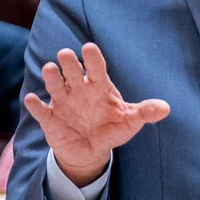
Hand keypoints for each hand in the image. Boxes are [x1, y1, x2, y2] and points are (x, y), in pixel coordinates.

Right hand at [22, 43, 169, 185]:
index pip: (96, 68)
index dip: (92, 58)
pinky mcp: (50, 119)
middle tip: (67, 54)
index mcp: (98, 86)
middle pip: (73, 72)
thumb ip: (145, 113)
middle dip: (70, 63)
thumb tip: (166, 108)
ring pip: (55, 85)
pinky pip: (41, 110)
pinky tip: (33, 100)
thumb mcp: (130, 121)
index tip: (89, 47)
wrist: (91, 151)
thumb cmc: (111, 129)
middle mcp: (79, 89)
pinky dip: (36, 105)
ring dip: (52, 77)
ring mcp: (63, 102)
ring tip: (50, 69)